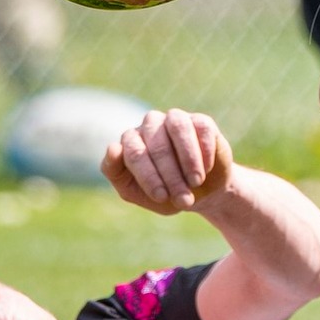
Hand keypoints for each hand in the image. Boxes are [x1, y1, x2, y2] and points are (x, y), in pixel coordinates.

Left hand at [105, 108, 232, 211]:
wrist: (202, 194)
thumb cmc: (164, 193)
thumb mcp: (134, 192)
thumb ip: (115, 172)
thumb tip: (113, 147)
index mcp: (130, 141)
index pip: (133, 153)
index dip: (148, 177)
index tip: (162, 198)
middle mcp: (150, 124)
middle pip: (157, 145)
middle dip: (171, 176)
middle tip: (183, 199)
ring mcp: (175, 119)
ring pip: (178, 128)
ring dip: (188, 159)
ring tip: (195, 182)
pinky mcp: (201, 121)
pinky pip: (201, 129)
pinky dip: (204, 151)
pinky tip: (206, 169)